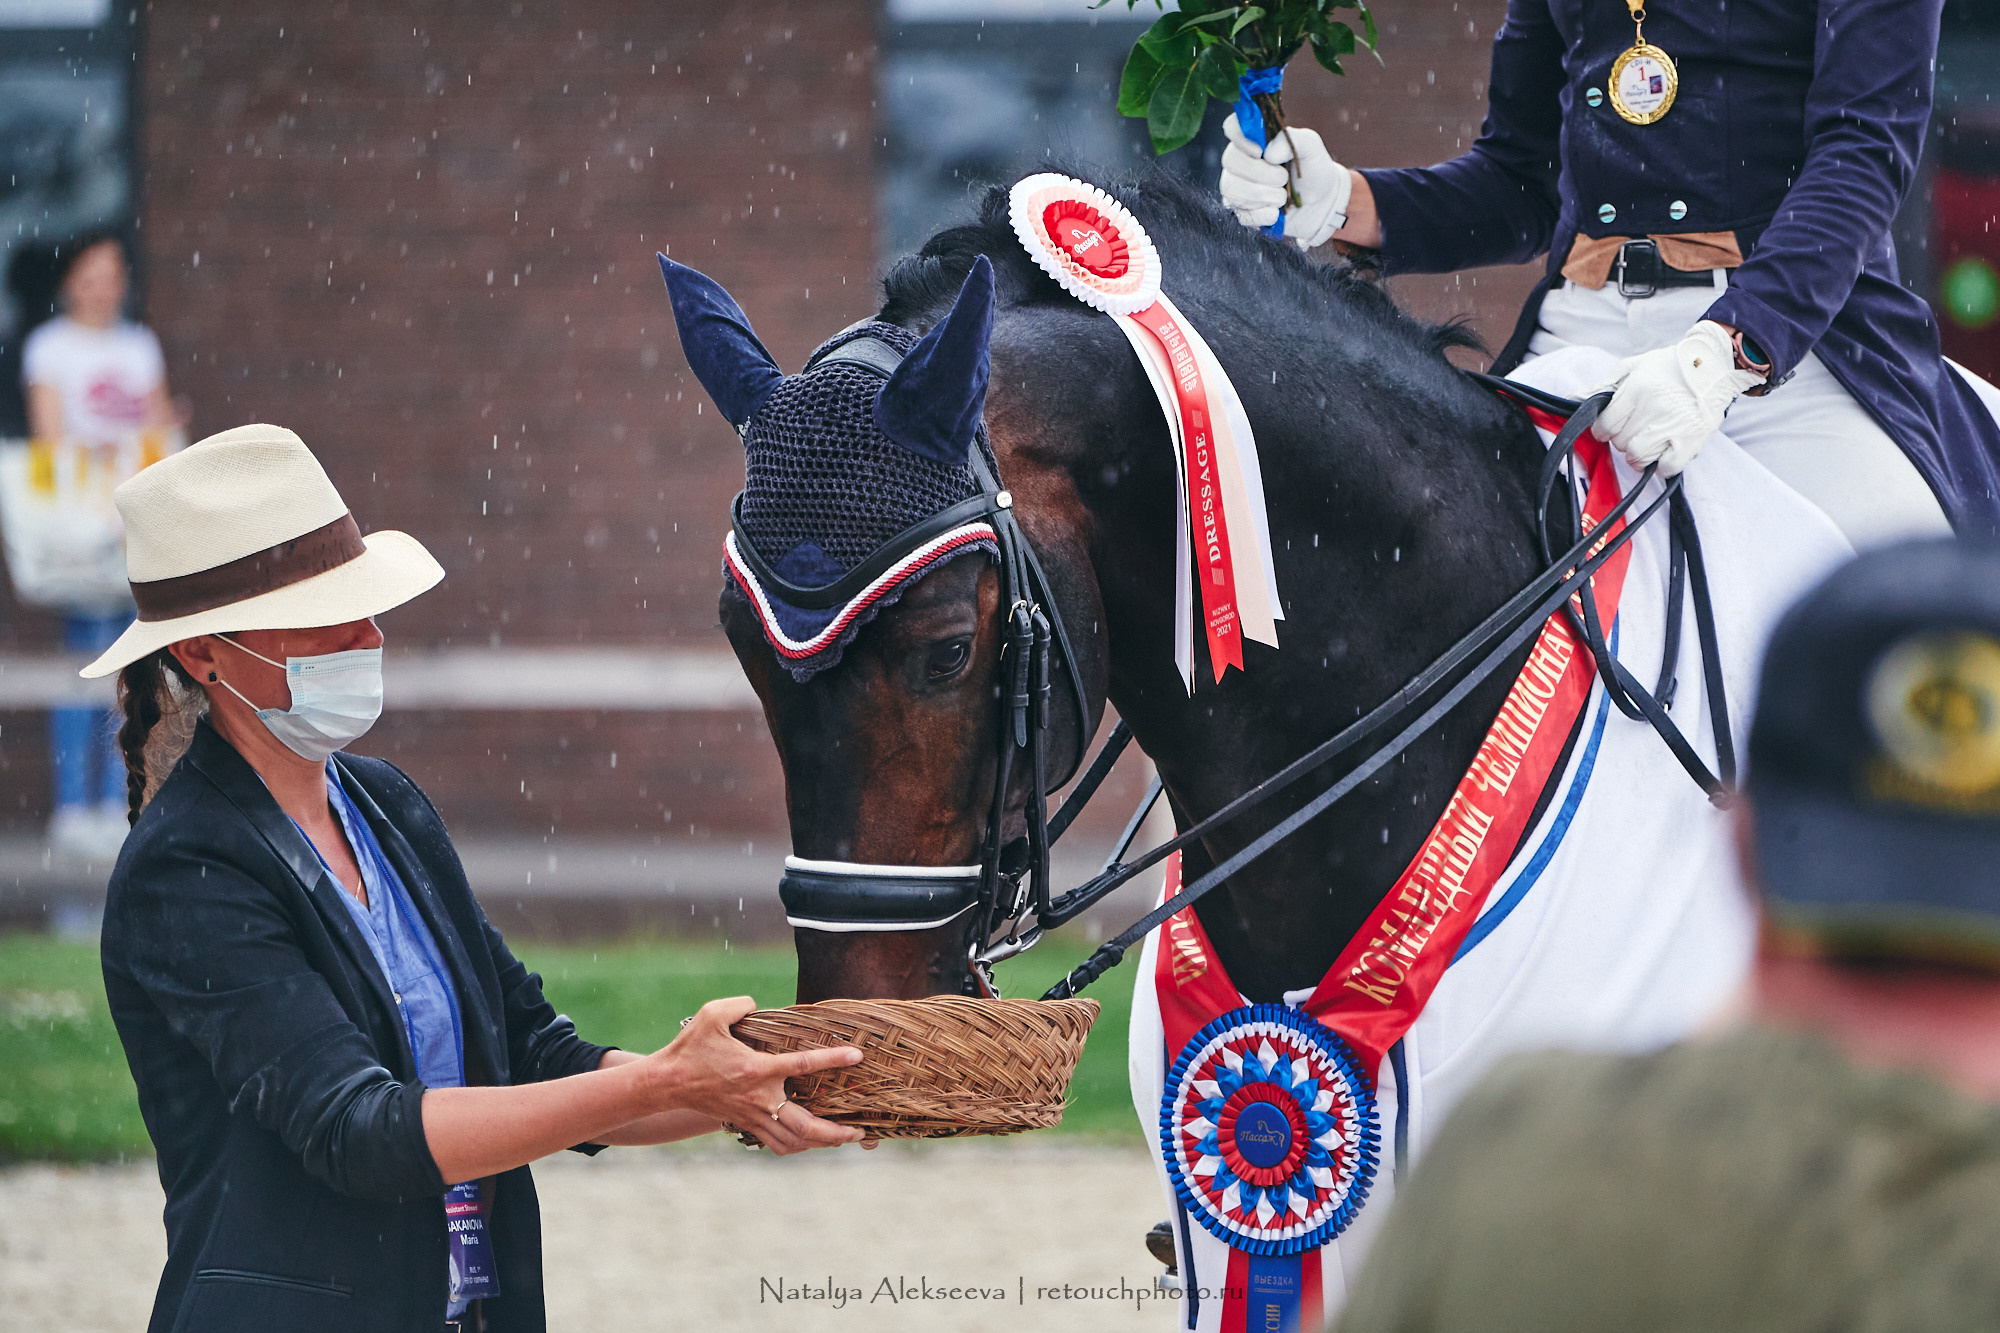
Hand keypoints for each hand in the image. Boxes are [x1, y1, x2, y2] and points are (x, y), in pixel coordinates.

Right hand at [646, 996, 864, 1154]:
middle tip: (859, 1130)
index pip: (803, 1065)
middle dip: (836, 1132)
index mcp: (756, 1069)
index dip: (833, 1060)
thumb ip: (741, 1004)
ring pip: (794, 1142)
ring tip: (843, 1138)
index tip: (857, 1055)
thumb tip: (758, 1005)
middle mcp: (760, 1098)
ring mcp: (753, 1115)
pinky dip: (797, 1146)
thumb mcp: (712, 1013)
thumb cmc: (691, 1047)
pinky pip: (777, 1144)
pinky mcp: (746, 1124)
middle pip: (806, 1126)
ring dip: (822, 1143)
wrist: (668, 1083)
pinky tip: (811, 1140)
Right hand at [1219, 113, 1352, 249]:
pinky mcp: (1240, 211)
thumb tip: (1269, 153)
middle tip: (1283, 178)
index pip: (1232, 127)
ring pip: (1233, 189)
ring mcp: (1236, 186)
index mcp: (1254, 138)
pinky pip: (1242, 214)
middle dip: (1260, 172)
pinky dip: (1264, 214)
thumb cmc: (1312, 169)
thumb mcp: (1311, 147)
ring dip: (1264, 195)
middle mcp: (1239, 160)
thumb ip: (1294, 139)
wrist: (1319, 203)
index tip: (1260, 151)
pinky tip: (1277, 212)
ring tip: (1283, 197)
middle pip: (1230, 160)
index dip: (1241, 137)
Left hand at [1589, 321, 1767, 475]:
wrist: (1714, 364)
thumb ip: (1602, 385)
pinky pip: (1667, 467)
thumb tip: (1570, 398)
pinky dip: (1661, 465)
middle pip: (1621, 442)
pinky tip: (1662, 452)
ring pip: (1639, 457)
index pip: (1605, 425)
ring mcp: (1675, 425)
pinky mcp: (1693, 439)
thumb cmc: (1668, 366)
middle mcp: (1655, 408)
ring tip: (1646, 440)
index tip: (1609, 427)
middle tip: (1634, 428)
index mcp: (1638, 389)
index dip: (1602, 430)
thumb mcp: (1633, 367)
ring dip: (1638, 454)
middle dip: (1622, 438)